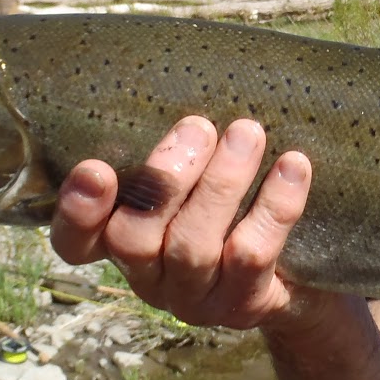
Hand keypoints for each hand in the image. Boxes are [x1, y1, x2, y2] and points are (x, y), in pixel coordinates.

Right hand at [49, 115, 317, 330]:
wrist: (303, 272)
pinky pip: (252, 256)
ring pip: (192, 247)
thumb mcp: (195, 177)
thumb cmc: (234, 204)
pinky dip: (274, 206)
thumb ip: (177, 148)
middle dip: (164, 180)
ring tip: (248, 133)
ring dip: (221, 184)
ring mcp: (195, 298)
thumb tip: (179, 75)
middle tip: (198, 127)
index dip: (78, 211)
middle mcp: (149, 277)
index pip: (76, 241)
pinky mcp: (243, 305)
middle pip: (133, 239)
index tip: (95, 168)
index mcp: (121, 242)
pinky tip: (293, 166)